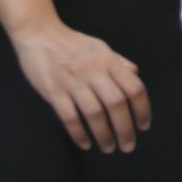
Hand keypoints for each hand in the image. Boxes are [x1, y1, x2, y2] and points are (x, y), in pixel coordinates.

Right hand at [12, 21, 150, 152]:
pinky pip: (70, 117)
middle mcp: (94, 71)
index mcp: (108, 61)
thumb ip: (118, 62)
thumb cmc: (71, 43)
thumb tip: (136, 74)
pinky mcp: (54, 91)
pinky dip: (79, 133)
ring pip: (94, 114)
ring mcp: (73, 82)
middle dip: (125, 130)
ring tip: (108, 148)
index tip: (143, 126)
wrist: (38, 33)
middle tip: (127, 146)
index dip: (143, 109)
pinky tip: (85, 143)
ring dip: (104, 135)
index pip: (134, 87)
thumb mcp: (99, 47)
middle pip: (116, 104)